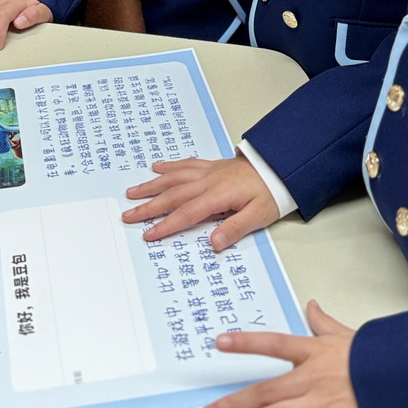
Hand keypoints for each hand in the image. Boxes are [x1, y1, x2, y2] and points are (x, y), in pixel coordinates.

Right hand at [122, 153, 278, 250]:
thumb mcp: (259, 216)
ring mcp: (208, 171)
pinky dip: (168, 166)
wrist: (280, 167)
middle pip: (172, 195)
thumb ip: (235, 229)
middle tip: (128, 214)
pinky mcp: (211, 166)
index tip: (148, 234)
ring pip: (173, 177)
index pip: (186, 213)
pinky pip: (184, 164)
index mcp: (219, 195)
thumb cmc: (270, 192)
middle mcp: (208, 181)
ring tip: (133, 192)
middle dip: (148, 206)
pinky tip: (156, 167)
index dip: (165, 225)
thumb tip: (214, 243)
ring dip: (151, 185)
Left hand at [201, 300, 360, 407]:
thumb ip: (325, 325)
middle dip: (236, 404)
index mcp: (316, 354)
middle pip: (268, 392)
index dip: (245, 343)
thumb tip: (311, 305)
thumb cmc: (378, 359)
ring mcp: (326, 407)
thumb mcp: (350, 336)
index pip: (274, 344)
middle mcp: (315, 380)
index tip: (219, 342)